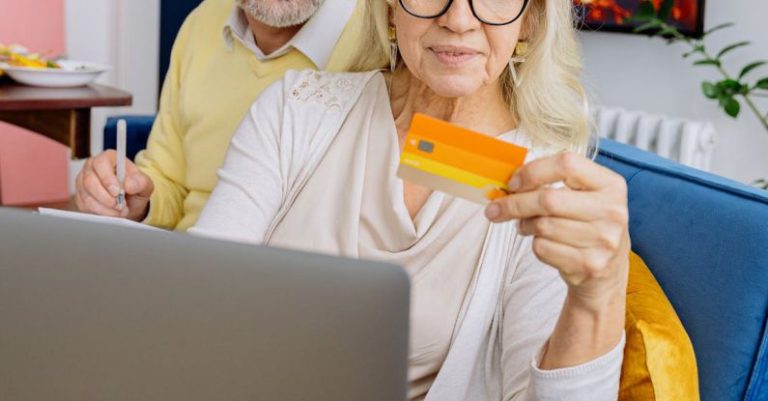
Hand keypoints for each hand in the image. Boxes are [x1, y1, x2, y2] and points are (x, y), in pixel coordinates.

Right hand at [75, 150, 153, 220]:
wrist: (130, 202)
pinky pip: (84, 206)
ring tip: (120, 211)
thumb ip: (140, 182)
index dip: (108, 179)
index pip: (101, 163)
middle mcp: (92, 167)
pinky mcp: (80, 196)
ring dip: (105, 207)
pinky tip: (111, 213)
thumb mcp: (144, 184)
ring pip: (87, 196)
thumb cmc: (135, 189)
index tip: (118, 192)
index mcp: (108, 158)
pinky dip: (99, 212)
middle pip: (90, 181)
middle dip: (106, 197)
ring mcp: (83, 181)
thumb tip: (128, 184)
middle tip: (120, 206)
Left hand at [484, 152, 629, 309]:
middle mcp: (612, 211)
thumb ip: (553, 182)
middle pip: (548, 199)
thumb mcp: (584, 195)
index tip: (513, 183)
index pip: (567, 164)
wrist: (608, 268)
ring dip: (524, 225)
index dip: (532, 172)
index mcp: (611, 184)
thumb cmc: (588, 224)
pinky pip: (543, 248)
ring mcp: (603, 240)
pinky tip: (544, 242)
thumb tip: (508, 183)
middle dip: (514, 203)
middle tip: (495, 208)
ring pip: (542, 226)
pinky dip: (535, 244)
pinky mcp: (589, 264)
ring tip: (526, 225)